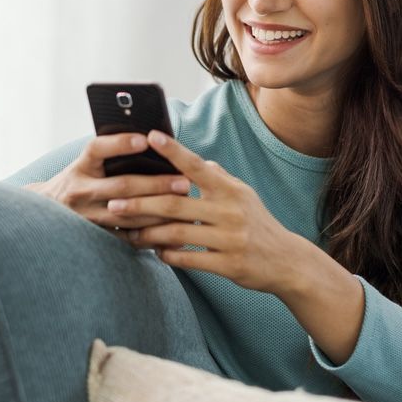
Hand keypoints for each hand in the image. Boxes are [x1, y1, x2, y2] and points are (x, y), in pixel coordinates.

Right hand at [29, 132, 191, 231]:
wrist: (47, 211)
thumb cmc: (78, 179)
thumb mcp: (86, 163)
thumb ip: (110, 153)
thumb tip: (150, 142)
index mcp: (80, 166)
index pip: (96, 149)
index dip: (120, 143)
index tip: (145, 139)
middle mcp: (81, 191)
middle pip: (122, 186)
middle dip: (156, 184)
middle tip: (184, 182)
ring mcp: (87, 217)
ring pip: (128, 216)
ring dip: (159, 212)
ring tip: (186, 206)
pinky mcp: (97, 237)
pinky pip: (127, 238)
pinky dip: (152, 236)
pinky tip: (174, 235)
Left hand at [106, 129, 310, 293]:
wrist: (288, 262)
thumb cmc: (259, 224)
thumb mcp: (244, 195)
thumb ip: (219, 179)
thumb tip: (198, 161)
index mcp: (231, 190)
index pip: (196, 166)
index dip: (172, 151)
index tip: (150, 136)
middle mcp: (230, 211)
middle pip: (175, 204)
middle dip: (140, 203)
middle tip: (113, 202)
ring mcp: (230, 239)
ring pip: (177, 234)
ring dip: (148, 234)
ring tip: (128, 233)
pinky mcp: (229, 264)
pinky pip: (189, 260)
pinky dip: (168, 255)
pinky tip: (156, 252)